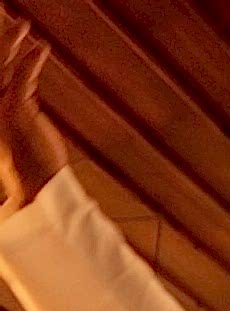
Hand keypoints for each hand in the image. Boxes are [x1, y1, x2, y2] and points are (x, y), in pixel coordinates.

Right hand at [0, 16, 65, 213]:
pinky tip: (41, 46)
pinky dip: (31, 60)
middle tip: (3, 13)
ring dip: (12, 40)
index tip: (7, 30)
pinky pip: (23, 77)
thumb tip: (22, 103)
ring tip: (22, 22)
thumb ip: (19, 115)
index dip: (1, 55)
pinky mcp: (16, 110)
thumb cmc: (32, 168)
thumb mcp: (24, 137)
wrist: (36, 190)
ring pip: (2, 65)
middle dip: (0, 40)